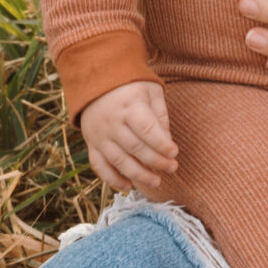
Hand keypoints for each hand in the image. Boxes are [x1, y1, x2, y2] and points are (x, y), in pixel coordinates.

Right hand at [82, 80, 177, 194]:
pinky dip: (112, 179)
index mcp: (129, 107)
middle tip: (172, 168)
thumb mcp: (151, 91)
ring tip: (156, 182)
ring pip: (118, 160)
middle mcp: (112, 123)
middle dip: (155, 161)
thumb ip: (160, 115)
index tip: (175, 153)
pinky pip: (99, 166)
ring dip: (138, 174)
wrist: (95, 81)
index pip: (146, 129)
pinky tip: (129, 186)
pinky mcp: (92, 144)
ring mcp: (99, 136)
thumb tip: (168, 142)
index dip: (161, 143)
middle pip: (134, 147)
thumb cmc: (131, 86)